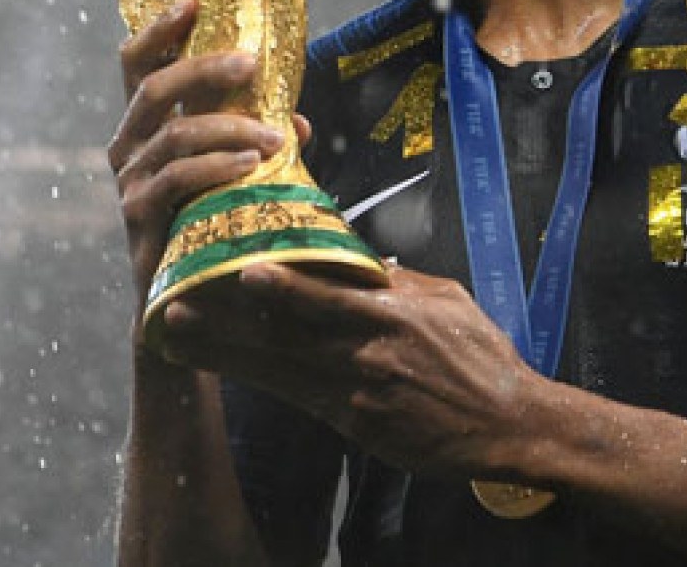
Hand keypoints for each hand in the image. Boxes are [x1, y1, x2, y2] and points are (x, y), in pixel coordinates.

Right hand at [107, 0, 305, 322]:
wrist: (188, 294)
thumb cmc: (212, 219)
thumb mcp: (240, 169)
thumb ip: (262, 139)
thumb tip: (302, 121)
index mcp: (146, 123)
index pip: (137, 64)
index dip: (158, 30)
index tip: (192, 2)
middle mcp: (129, 145)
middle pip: (153, 88)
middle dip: (203, 69)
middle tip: (250, 62)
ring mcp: (130, 180)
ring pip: (174, 133)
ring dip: (229, 127)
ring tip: (274, 135)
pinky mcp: (139, 215)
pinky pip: (177, 178)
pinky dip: (217, 166)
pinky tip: (252, 166)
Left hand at [160, 263, 545, 478]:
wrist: (508, 424)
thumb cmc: (482, 358)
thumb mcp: (448, 301)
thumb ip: (400, 282)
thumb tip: (361, 261)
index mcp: (395, 313)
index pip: (328, 294)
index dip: (282, 285)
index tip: (241, 269)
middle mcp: (368, 352)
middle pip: (287, 333)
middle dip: (229, 320)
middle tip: (178, 303)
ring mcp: (358, 391)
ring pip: (281, 367)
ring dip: (227, 351)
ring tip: (181, 334)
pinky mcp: (355, 424)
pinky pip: (299, 397)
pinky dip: (261, 381)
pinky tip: (229, 371)